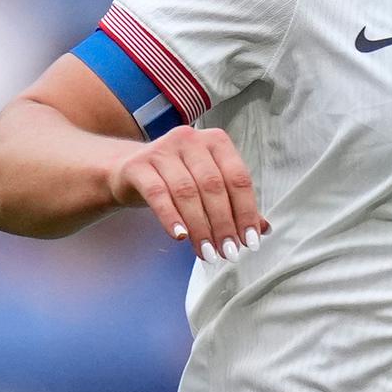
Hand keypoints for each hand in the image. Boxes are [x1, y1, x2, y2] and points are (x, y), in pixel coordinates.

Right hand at [107, 128, 264, 258]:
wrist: (128, 171)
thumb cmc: (175, 179)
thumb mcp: (206, 186)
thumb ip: (233, 204)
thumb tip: (263, 230)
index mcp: (215, 141)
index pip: (237, 178)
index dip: (246, 212)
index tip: (249, 241)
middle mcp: (190, 139)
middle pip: (213, 186)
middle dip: (223, 224)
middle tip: (228, 252)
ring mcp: (162, 150)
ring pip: (187, 192)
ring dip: (199, 227)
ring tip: (207, 252)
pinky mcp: (139, 166)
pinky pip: (158, 195)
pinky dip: (171, 218)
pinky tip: (180, 237)